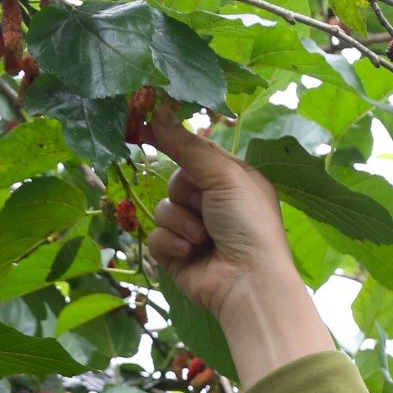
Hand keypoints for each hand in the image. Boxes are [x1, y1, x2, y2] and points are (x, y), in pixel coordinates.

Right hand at [143, 107, 336, 388]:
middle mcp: (213, 202)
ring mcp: (193, 229)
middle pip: (175, 180)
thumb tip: (158, 110)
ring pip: (163, 208)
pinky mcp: (176, 254)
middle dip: (186, 194)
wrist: (248, 282)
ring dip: (181, 222)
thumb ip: (188, 145)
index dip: (174, 142)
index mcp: (232, 179)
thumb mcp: (224, 175)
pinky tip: (191, 253)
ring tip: (203, 238)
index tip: (144, 127)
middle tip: (206, 207)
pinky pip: (156, 237)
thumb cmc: (248, 223)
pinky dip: (171, 243)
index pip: (195, 152)